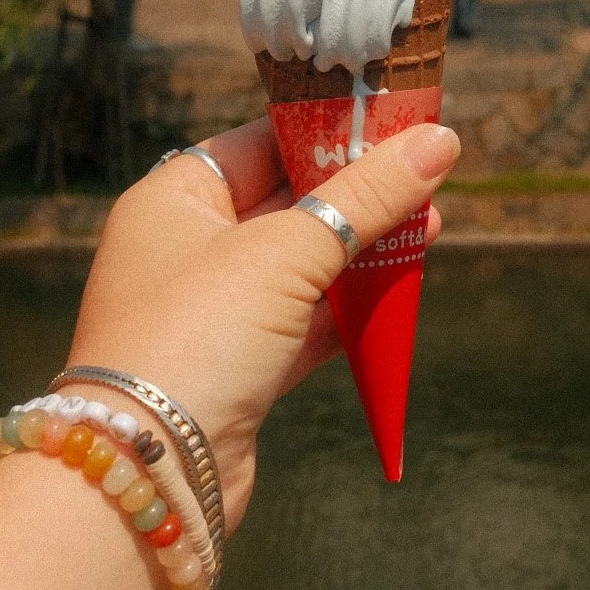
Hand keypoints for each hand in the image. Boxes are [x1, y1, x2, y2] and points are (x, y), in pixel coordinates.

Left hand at [67, 117, 459, 529]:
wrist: (151, 468)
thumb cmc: (199, 335)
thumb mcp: (288, 252)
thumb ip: (366, 196)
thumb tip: (439, 140)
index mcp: (173, 200)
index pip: (258, 143)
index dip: (325, 129)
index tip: (395, 121)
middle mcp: (184, 250)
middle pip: (285, 202)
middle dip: (357, 191)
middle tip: (430, 176)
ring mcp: (210, 313)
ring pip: (300, 266)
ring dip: (362, 249)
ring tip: (433, 227)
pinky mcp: (238, 370)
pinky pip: (304, 323)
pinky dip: (349, 308)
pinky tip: (400, 289)